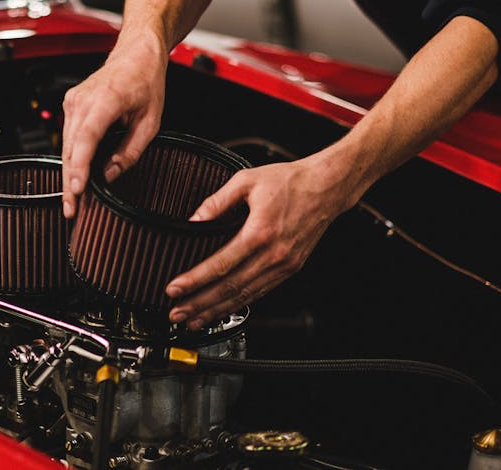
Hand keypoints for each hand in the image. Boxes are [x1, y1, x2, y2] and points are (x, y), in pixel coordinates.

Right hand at [61, 39, 167, 217]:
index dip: (80, 167)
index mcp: (106, 100)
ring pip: (67, 146)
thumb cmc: (145, 80)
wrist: (136, 54)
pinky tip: (76, 175)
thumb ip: (130, 151)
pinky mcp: (71, 105)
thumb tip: (111, 174)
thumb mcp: (150, 121)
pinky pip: (68, 137)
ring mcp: (73, 102)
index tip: (78, 190)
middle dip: (70, 182)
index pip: (86, 139)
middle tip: (72, 209)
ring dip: (69, 172)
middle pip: (71, 149)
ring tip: (73, 199)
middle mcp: (83, 100)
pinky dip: (72, 157)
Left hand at [165, 155, 356, 328]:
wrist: (327, 187)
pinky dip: (239, 305)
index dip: (194, 280)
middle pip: (230, 288)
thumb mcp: (246, 180)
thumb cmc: (289, 181)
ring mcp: (283, 265)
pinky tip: (223, 310)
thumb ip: (217, 201)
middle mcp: (273, 254)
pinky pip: (260, 292)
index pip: (220, 265)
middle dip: (200, 304)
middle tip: (177, 314)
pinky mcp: (290, 269)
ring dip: (217, 311)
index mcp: (260, 232)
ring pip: (245, 296)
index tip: (174, 289)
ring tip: (194, 320)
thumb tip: (193, 219)